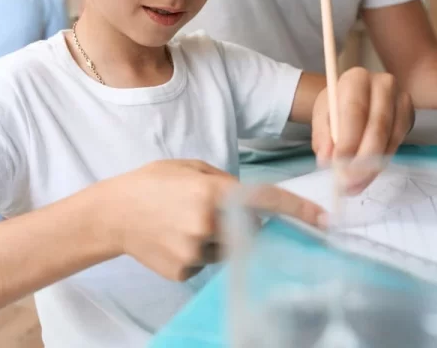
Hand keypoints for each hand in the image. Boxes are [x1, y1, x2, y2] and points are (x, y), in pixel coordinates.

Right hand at [101, 160, 324, 280]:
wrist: (112, 214)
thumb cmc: (152, 183)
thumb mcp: (191, 168)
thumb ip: (226, 182)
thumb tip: (253, 203)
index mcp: (213, 191)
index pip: (266, 201)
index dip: (298, 211)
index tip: (324, 220)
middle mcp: (209, 223)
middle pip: (248, 230)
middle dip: (239, 222)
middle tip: (206, 210)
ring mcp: (196, 250)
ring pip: (227, 249)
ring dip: (216, 238)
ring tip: (183, 223)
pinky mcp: (185, 269)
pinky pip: (206, 262)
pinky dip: (197, 252)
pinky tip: (174, 238)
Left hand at [311, 68, 413, 194]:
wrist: (354, 95)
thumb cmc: (336, 105)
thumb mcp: (321, 115)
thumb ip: (322, 137)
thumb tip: (327, 160)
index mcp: (356, 79)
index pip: (354, 111)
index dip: (348, 141)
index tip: (338, 165)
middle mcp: (383, 84)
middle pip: (377, 126)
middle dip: (362, 160)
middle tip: (348, 182)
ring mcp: (401, 99)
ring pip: (389, 138)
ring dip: (372, 167)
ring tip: (355, 185)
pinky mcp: (409, 115)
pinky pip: (397, 143)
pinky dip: (381, 162)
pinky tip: (367, 174)